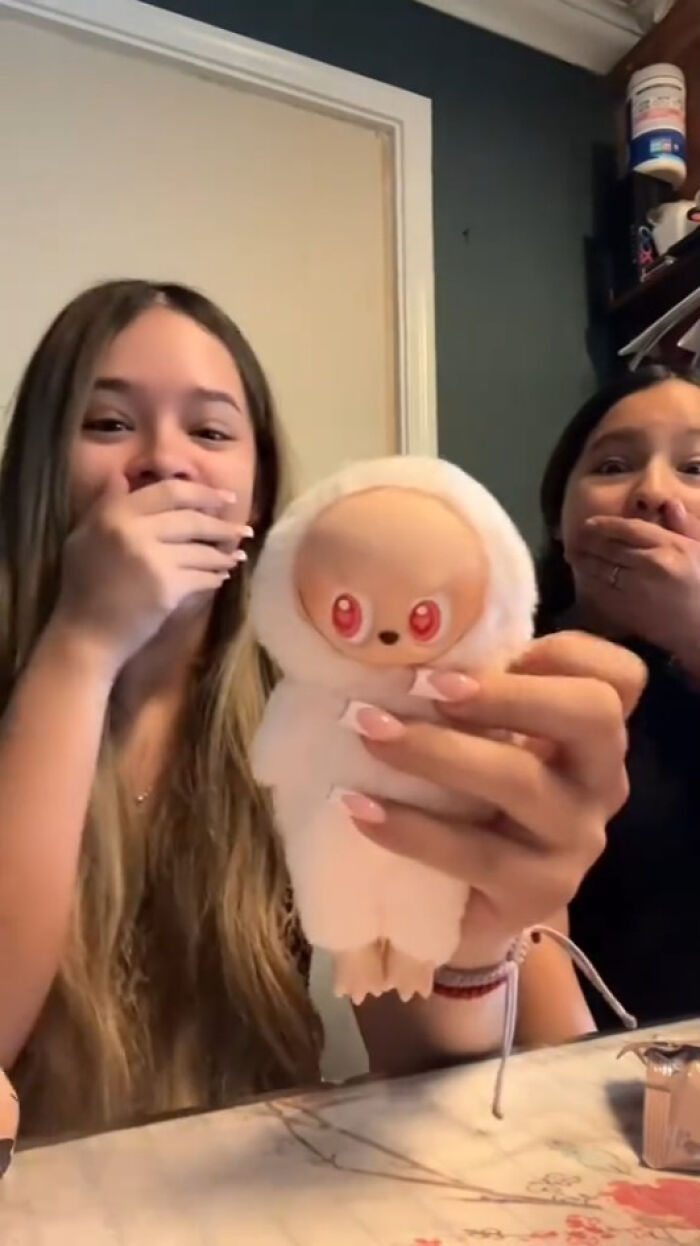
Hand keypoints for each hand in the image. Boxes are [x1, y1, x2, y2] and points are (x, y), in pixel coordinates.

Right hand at [53, 476, 249, 675]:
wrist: (86, 634)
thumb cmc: (83, 586)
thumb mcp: (85, 536)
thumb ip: (106, 505)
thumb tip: (122, 477)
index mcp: (115, 514)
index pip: (168, 491)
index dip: (202, 492)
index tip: (224, 497)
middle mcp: (135, 530)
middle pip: (191, 518)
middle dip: (221, 524)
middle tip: (243, 528)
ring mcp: (153, 559)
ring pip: (201, 549)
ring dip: (224, 553)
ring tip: (237, 556)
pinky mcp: (167, 587)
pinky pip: (202, 576)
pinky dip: (215, 577)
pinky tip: (222, 577)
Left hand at [343, 631, 645, 964]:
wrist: (468, 909)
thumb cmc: (471, 805)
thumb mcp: (485, 745)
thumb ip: (474, 700)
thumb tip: (402, 648)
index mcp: (591, 734)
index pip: (619, 677)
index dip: (567, 652)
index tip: (496, 651)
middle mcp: (599, 781)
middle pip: (592, 715)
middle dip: (506, 693)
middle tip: (425, 687)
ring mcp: (576, 839)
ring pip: (521, 781)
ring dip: (436, 751)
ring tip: (371, 734)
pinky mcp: (541, 892)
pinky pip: (474, 853)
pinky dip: (411, 826)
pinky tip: (361, 807)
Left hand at [577, 504, 699, 673]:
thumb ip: (686, 526)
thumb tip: (669, 503)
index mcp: (671, 547)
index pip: (629, 529)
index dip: (605, 524)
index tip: (590, 522)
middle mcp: (650, 565)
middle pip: (609, 548)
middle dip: (587, 542)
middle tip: (574, 538)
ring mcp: (636, 591)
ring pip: (601, 571)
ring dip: (583, 562)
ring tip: (573, 555)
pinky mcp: (629, 613)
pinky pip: (602, 594)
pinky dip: (591, 584)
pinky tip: (586, 578)